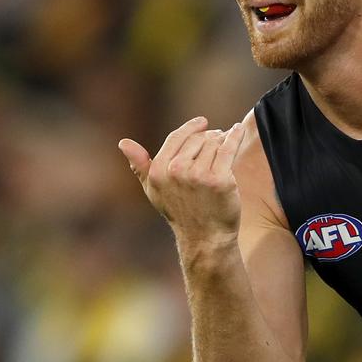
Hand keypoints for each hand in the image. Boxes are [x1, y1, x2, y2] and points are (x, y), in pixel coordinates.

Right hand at [119, 116, 247, 244]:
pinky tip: (238, 130)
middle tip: (218, 138)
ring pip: (214, 143)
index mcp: (158, 171)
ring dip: (223, 139)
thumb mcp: (154, 190)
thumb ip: (140, 165)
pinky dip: (235, 136)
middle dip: (209, 136)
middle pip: (198, 139)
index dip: (191, 128)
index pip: (177, 137)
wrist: (205, 238)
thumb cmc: (180, 212)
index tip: (203, 122)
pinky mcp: (220, 180)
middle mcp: (176, 171)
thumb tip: (123, 143)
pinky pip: (228, 149)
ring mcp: (199, 176)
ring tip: (226, 142)